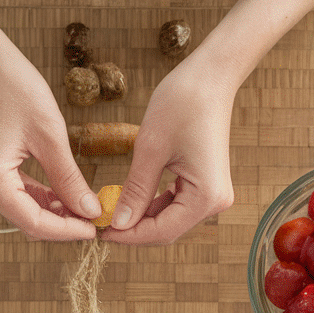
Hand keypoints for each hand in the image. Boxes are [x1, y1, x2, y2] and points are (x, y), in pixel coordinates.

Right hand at [0, 40, 102, 240]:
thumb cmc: (15, 91)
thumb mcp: (50, 136)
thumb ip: (69, 179)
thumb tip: (91, 210)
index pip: (34, 223)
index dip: (67, 230)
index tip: (96, 227)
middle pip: (28, 222)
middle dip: (63, 225)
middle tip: (97, 218)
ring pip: (25, 212)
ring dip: (56, 214)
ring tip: (87, 207)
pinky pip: (19, 197)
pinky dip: (44, 199)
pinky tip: (68, 195)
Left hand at [101, 59, 238, 244]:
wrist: (210, 77)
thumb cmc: (181, 104)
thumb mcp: (150, 149)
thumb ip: (135, 190)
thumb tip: (118, 224)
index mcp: (206, 196)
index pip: (162, 231)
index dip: (128, 235)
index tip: (99, 231)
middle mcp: (215, 201)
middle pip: (167, 230)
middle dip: (133, 229)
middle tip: (100, 222)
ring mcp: (213, 193)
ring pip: (170, 220)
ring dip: (141, 218)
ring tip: (111, 209)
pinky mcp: (206, 184)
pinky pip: (176, 204)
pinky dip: (153, 205)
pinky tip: (131, 198)